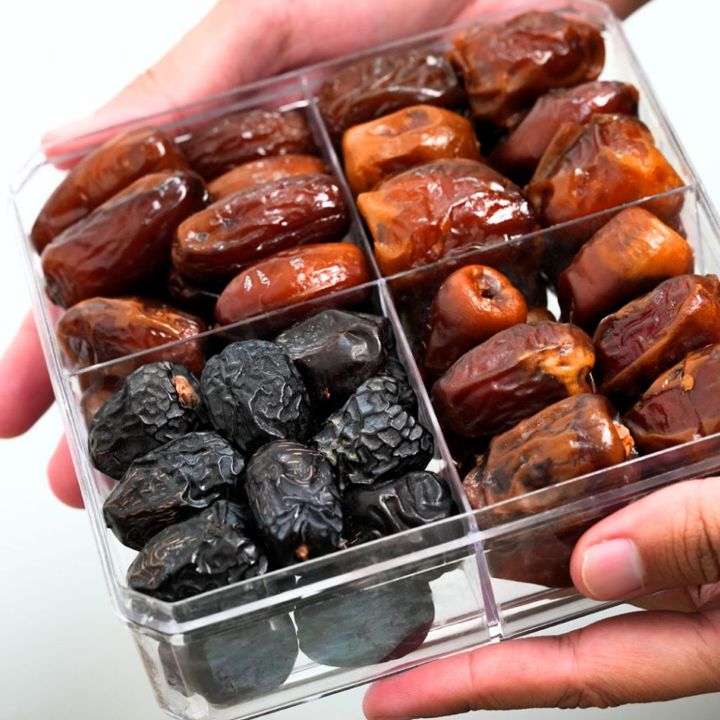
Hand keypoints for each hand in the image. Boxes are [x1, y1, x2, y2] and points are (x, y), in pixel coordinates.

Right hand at [0, 0, 645, 505]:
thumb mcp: (275, 23)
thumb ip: (185, 85)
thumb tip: (54, 143)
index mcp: (225, 182)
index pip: (119, 268)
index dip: (56, 336)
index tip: (11, 408)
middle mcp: (283, 236)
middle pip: (187, 334)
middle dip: (132, 410)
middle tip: (90, 486)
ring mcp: (357, 264)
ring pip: (275, 361)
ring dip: (227, 429)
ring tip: (186, 493)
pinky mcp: (432, 277)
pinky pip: (388, 349)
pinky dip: (350, 402)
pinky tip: (323, 450)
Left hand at [364, 478, 719, 717]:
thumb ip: (697, 540)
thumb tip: (597, 565)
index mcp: (704, 637)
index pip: (565, 674)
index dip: (470, 687)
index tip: (388, 700)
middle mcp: (687, 615)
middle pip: (561, 634)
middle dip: (476, 635)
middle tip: (397, 621)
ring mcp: (690, 576)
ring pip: (585, 577)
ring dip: (518, 565)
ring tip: (451, 545)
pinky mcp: (693, 533)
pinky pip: (618, 532)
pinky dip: (571, 521)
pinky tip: (544, 496)